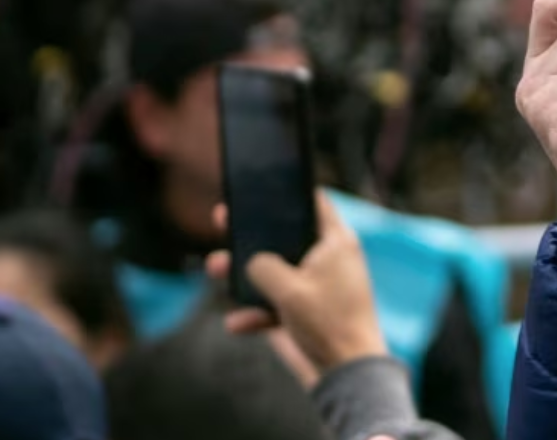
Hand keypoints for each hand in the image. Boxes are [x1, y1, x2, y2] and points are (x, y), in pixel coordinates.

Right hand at [205, 194, 385, 376]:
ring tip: (214, 268)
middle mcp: (325, 260)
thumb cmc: (328, 322)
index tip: (266, 183)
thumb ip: (265, 266)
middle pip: (283, 237)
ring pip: (270, 272)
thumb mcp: (290, 287)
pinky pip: (270, 306)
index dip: (290, 192)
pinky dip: (253, 313)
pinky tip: (236, 323)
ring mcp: (311, 287)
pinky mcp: (299, 313)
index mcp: (335, 242)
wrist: (343, 372)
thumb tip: (253, 262)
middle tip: (223, 217)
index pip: (314, 204)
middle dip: (251, 234)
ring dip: (242, 276)